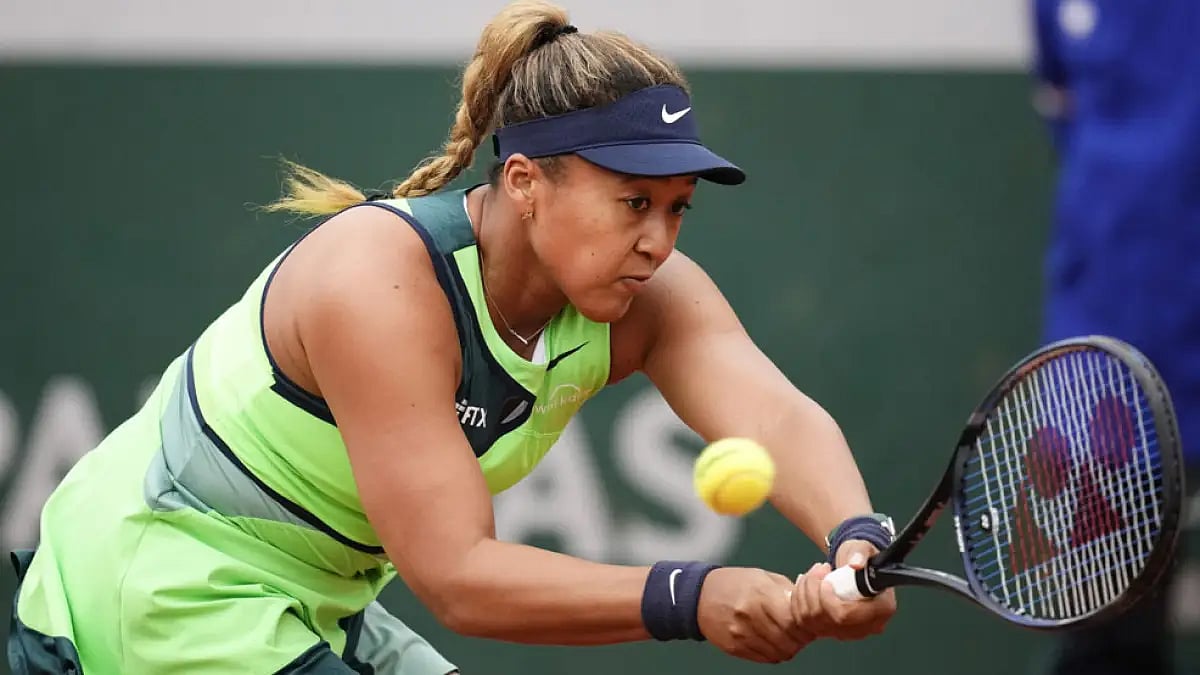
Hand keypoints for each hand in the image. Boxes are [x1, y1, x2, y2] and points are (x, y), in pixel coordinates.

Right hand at [697, 567, 815, 663]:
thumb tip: (815, 595)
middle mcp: (750, 617)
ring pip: (780, 652)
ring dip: (789, 646)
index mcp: (760, 596)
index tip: (809, 620)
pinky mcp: (735, 647)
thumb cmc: (736, 583)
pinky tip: (773, 640)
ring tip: (788, 635)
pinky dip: (774, 652)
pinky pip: (765, 658)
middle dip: (801, 637)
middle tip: (802, 631)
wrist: (700, 595)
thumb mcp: (764, 578)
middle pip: (789, 639)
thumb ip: (789, 591)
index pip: (794, 620)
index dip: (807, 623)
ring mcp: (741, 634)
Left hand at [790, 540, 896, 640]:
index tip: (825, 581)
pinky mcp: (833, 630)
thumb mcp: (863, 548)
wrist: (854, 564)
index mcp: (882, 608)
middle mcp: (868, 625)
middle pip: (828, 621)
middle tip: (819, 569)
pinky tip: (804, 585)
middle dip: (814, 593)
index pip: (847, 615)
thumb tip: (855, 563)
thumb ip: (861, 553)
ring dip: (805, 594)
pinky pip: (806, 623)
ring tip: (813, 573)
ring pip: (814, 622)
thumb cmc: (862, 557)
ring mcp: (849, 631)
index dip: (829, 599)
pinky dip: (799, 602)